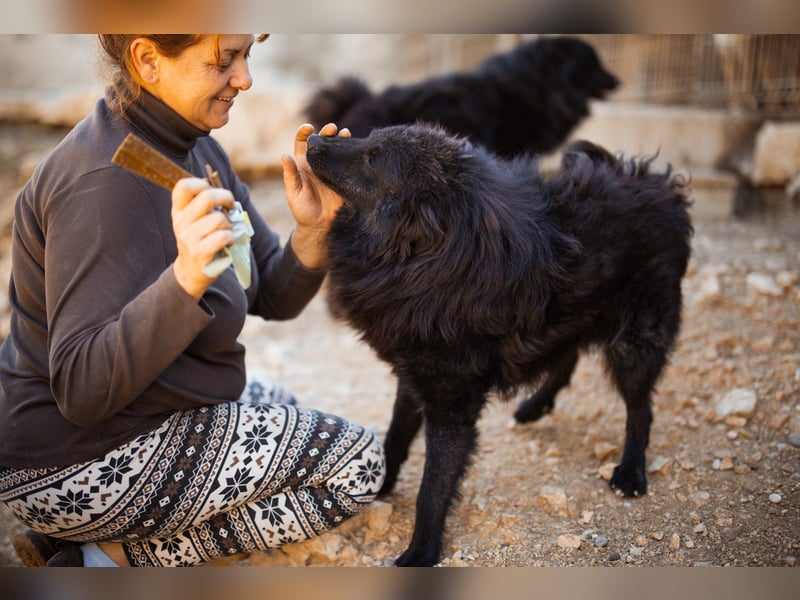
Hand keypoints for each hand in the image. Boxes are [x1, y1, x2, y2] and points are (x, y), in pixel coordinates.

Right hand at [171, 177, 234, 299]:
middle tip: (230, 205)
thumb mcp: (193, 221)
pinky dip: (231, 238)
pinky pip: (223, 236)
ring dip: (229, 225)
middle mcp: (181, 222)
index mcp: (178, 210)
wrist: (190, 271)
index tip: (212, 190)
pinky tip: (227, 242)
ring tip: (225, 232)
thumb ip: (202, 204)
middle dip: (226, 197)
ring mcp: (189, 238)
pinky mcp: (200, 252)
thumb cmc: (198, 240)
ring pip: (219, 219)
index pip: (183, 186)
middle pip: (207, 197)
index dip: (201, 183)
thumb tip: (218, 186)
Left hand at [281, 122, 349, 268]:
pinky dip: (351, 154)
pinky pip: (347, 163)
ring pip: (336, 150)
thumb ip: (290, 176)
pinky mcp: (343, 178)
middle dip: (327, 132)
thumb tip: (283, 156)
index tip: (309, 128)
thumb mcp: (293, 194)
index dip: (304, 133)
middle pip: (322, 142)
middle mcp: (317, 164)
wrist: (319, 228)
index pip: (302, 143)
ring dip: (341, 139)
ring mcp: (331, 170)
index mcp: (302, 165)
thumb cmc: (302, 212)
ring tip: (345, 133)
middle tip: (332, 128)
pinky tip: (354, 148)